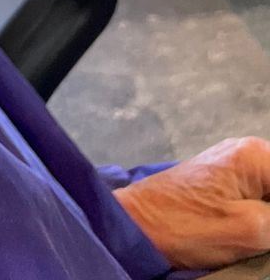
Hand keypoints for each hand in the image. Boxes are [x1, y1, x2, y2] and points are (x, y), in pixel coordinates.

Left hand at [115, 137, 269, 270]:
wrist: (136, 226)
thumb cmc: (188, 225)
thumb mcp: (252, 229)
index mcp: (257, 156)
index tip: (269, 229)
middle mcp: (248, 154)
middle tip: (264, 238)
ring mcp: (233, 169)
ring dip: (268, 221)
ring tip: (258, 238)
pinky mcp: (222, 187)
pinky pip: (259, 201)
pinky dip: (264, 220)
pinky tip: (257, 238)